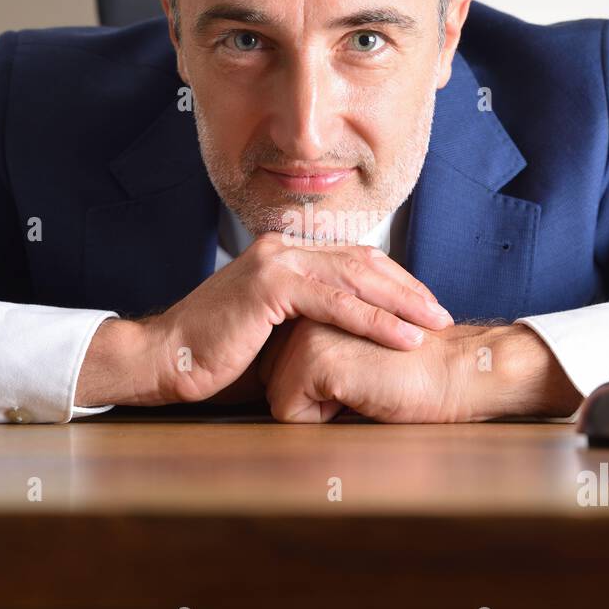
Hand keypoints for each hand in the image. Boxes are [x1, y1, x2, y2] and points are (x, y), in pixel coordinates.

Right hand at [75, 233, 452, 406]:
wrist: (165, 360)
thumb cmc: (217, 357)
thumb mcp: (274, 334)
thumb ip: (311, 325)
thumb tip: (351, 344)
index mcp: (285, 253)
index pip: (354, 261)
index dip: (395, 283)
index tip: (425, 308)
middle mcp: (282, 248)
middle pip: (363, 264)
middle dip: (409, 290)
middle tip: (443, 314)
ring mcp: (276, 262)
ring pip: (356, 280)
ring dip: (402, 304)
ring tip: (434, 324)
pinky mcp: (270, 285)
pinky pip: (335, 303)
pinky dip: (374, 321)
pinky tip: (403, 336)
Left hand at [258, 319, 581, 422]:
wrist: (458, 373)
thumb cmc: (413, 370)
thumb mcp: (355, 351)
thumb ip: (318, 351)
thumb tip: (275, 380)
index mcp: (316, 302)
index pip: (278, 362)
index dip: (314, 386)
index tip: (356, 373)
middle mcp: (305, 310)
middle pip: (272, 379)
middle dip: (310, 396)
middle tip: (364, 379)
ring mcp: (307, 331)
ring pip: (278, 397)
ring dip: (318, 408)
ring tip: (364, 384)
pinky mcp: (314, 358)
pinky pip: (289, 412)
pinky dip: (322, 420)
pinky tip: (362, 394)